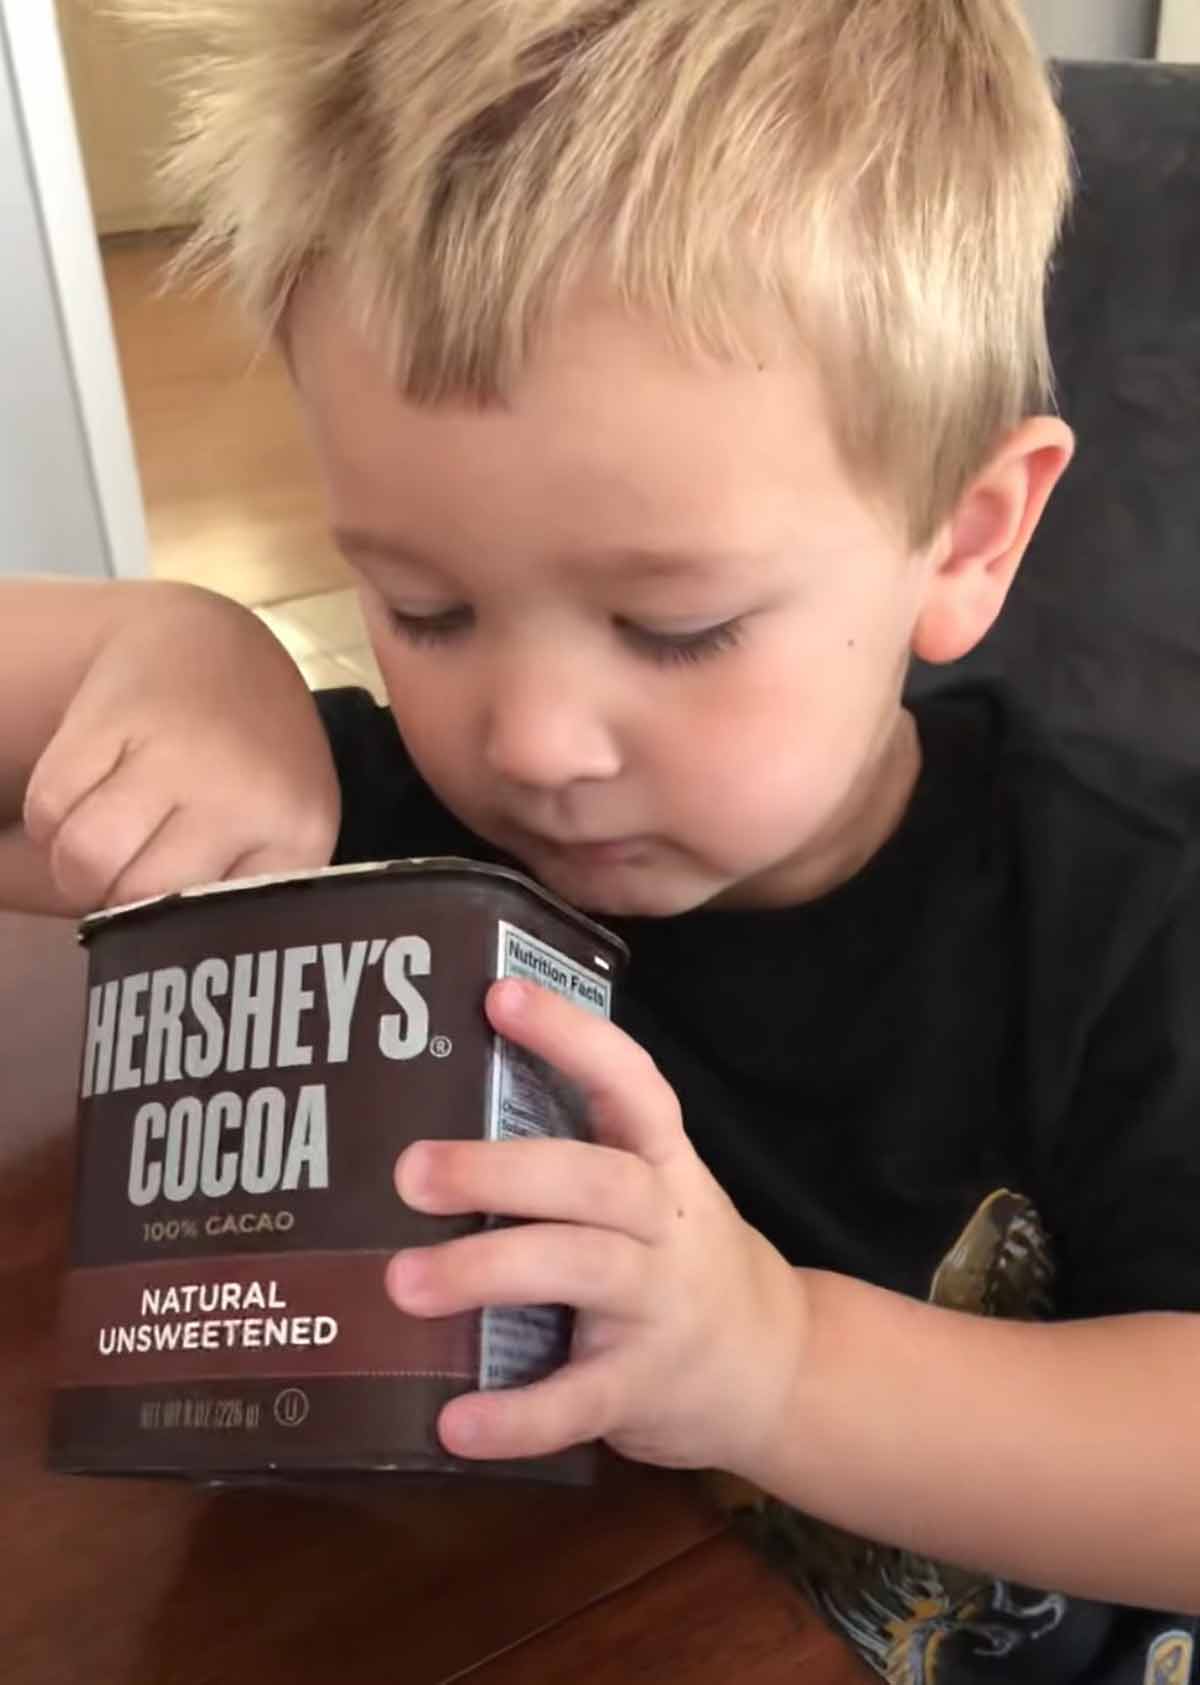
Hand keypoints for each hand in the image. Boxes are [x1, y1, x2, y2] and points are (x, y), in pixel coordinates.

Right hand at [22, 586, 339, 911]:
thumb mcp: (277, 830)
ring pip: (83, 857)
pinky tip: (85, 797)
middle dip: (115, 899)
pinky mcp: (117, 714)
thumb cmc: (250, 762)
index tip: (175, 908)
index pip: (216, 929)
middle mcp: (248, 791)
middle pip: (137, 899)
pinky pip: (51, 805)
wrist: (218, 647)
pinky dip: (51, 818)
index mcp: (299, 833)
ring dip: (73, 866)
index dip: (180, 930)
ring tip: (102, 844)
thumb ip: (236, 892)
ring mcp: (182, 749)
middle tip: (129, 870)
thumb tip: (152, 960)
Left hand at [387, 978, 805, 1476]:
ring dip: (487, 1272)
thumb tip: (427, 1113)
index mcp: (660, 1159)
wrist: (775, 1365)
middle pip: (589, 1177)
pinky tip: (454, 1424)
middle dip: (498, 1171)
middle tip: (408, 1171)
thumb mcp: (649, 1189)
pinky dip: (518, 1414)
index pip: (627, 1079)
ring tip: (400, 1282)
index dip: (569, 1034)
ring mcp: (661, 1301)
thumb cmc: (675, 1258)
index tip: (497, 996)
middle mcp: (665, 1219)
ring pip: (579, 1269)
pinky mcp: (648, 1384)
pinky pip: (581, 1399)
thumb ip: (570, 1157)